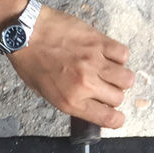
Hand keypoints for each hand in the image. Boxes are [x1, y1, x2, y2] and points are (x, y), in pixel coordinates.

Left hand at [9, 5, 133, 128]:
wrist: (27, 32)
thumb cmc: (31, 62)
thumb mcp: (45, 93)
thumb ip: (69, 101)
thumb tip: (89, 104)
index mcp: (70, 101)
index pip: (107, 117)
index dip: (116, 120)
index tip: (116, 116)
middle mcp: (85, 84)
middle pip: (118, 98)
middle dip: (114, 96)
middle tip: (105, 89)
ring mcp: (94, 62)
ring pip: (126, 78)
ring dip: (120, 78)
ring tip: (110, 73)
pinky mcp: (99, 42)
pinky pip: (123, 54)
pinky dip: (119, 57)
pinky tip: (109, 56)